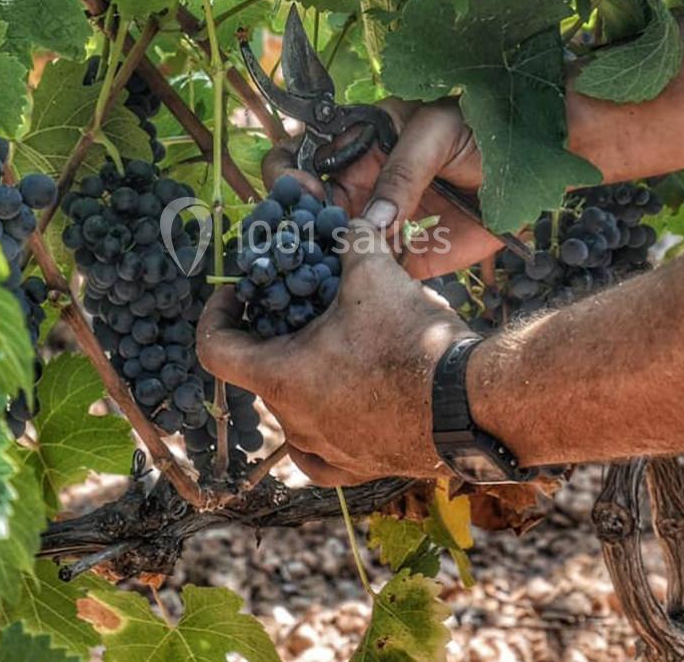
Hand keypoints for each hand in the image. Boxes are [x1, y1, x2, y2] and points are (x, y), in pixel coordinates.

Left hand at [197, 218, 474, 484]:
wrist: (470, 403)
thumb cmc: (411, 340)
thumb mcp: (375, 273)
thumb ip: (355, 238)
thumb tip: (353, 215)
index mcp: (280, 376)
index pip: (214, 348)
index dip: (216, 315)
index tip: (237, 296)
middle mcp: (294, 422)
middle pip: (259, 376)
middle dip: (272, 339)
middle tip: (297, 310)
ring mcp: (326, 450)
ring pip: (291, 416)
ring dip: (299, 383)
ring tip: (325, 353)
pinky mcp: (359, 468)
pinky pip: (323, 455)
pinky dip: (323, 430)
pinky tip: (339, 409)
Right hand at [262, 98, 500, 278]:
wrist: (534, 162)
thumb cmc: (481, 127)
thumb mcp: (435, 134)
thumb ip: (400, 170)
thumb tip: (369, 221)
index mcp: (358, 147)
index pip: (303, 159)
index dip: (288, 175)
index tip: (300, 191)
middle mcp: (362, 189)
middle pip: (311, 213)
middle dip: (300, 229)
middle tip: (312, 239)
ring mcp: (383, 226)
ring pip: (338, 252)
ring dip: (328, 265)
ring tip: (334, 272)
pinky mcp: (411, 257)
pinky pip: (380, 277)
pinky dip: (369, 287)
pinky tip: (366, 292)